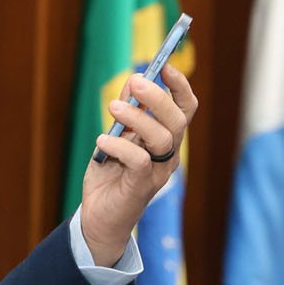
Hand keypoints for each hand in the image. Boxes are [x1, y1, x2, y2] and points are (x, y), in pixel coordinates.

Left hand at [80, 63, 197, 265]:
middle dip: (158, 97)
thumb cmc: (110, 174)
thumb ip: (127, 110)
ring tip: (113, 107)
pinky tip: (102, 139)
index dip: (180, 86)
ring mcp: (158, 172)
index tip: (165, 67)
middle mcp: (168, 154)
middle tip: (135, 82)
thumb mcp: (116, 135)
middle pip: (177, 120)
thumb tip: (133, 80)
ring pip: (163, 138)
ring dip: (138, 118)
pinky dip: (121, 145)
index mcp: (166, 138)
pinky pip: (139, 160)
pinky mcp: (142, 187)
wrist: (99, 217)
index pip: (184, 109)